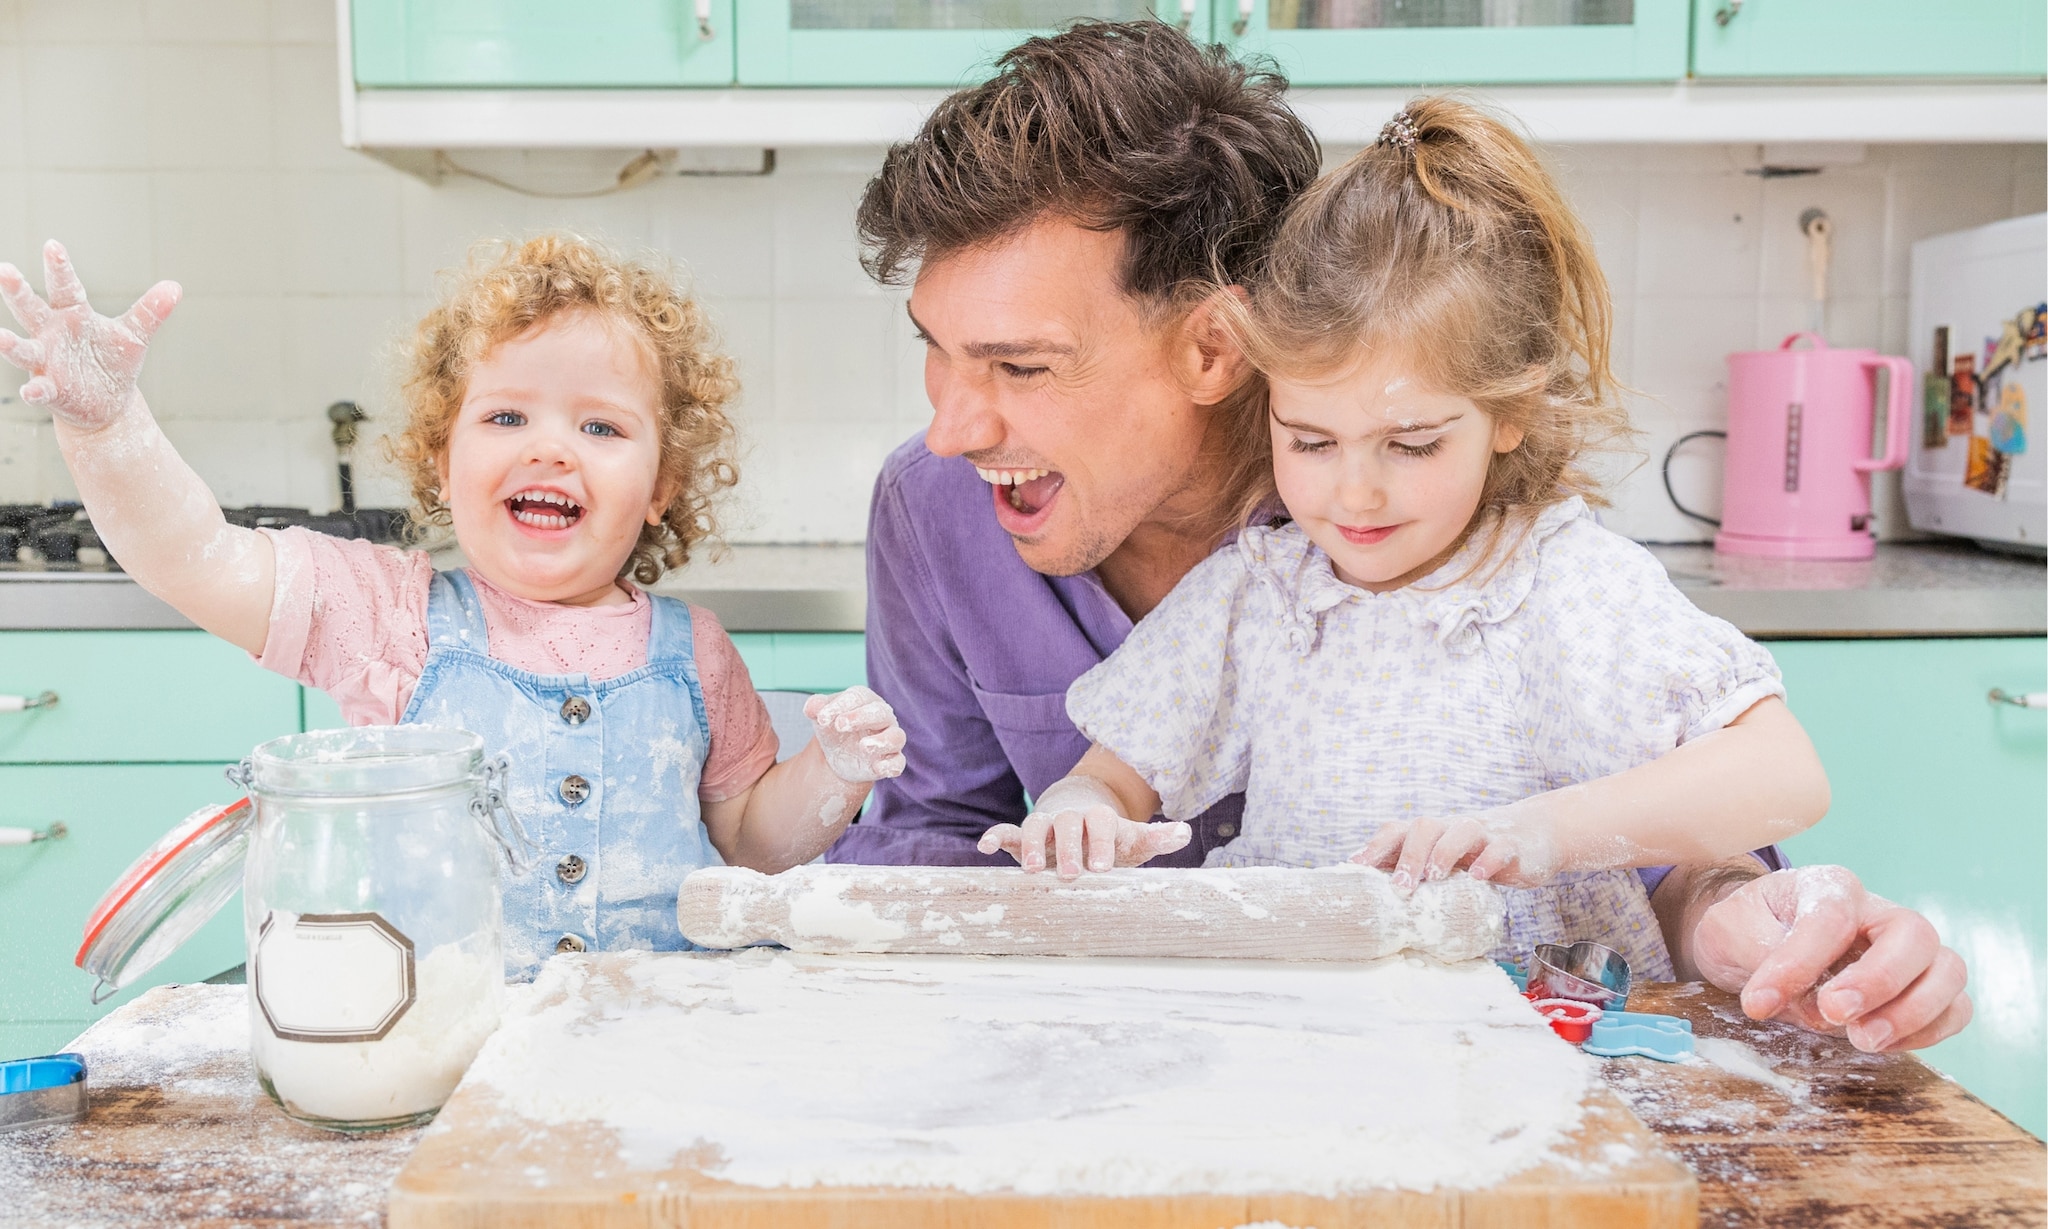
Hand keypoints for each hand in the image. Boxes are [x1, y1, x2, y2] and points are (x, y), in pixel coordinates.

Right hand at [0, 241, 179, 431]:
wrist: (108, 402)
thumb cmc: (113, 360)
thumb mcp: (134, 335)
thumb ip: (150, 312)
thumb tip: (175, 287)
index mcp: (73, 314)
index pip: (65, 287)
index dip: (59, 268)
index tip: (53, 245)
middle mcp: (52, 334)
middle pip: (30, 309)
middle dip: (17, 291)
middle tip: (5, 270)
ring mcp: (47, 361)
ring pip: (24, 349)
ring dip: (10, 344)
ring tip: (1, 337)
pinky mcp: (50, 389)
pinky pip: (39, 389)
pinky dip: (34, 390)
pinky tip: (31, 391)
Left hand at [805, 686, 905, 782]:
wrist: (840, 755)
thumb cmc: (834, 728)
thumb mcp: (822, 717)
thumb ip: (816, 707)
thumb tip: (811, 707)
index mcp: (866, 701)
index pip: (857, 697)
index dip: (840, 706)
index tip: (821, 718)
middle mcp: (883, 717)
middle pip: (880, 713)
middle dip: (861, 717)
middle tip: (839, 725)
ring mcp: (889, 739)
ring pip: (896, 737)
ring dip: (882, 741)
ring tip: (863, 746)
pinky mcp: (891, 761)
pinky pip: (898, 762)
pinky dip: (891, 766)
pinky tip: (878, 768)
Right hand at [976, 777, 1189, 878]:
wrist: (1080, 822)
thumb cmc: (1110, 839)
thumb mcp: (1133, 839)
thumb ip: (1156, 837)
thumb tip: (1184, 833)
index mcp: (1098, 818)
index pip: (1101, 823)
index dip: (1102, 842)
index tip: (1103, 868)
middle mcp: (1070, 819)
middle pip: (1068, 824)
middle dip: (1070, 848)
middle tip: (1072, 875)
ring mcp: (1045, 826)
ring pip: (1036, 826)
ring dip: (1034, 844)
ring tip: (1035, 871)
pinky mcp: (1023, 837)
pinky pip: (1007, 832)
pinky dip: (995, 836)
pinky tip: (985, 846)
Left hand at [1350, 814, 1560, 887]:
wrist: (1536, 833)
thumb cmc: (1479, 852)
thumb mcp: (1448, 859)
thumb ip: (1419, 870)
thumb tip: (1376, 892)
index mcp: (1433, 832)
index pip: (1398, 830)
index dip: (1376, 847)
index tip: (1356, 868)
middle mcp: (1453, 827)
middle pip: (1425, 827)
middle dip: (1408, 855)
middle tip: (1400, 887)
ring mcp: (1484, 833)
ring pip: (1461, 830)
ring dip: (1444, 853)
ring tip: (1435, 878)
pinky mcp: (1512, 845)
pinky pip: (1500, 848)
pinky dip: (1488, 860)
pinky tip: (1478, 877)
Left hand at [1692, 866, 1971, 1051]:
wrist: (1754, 941)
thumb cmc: (1746, 931)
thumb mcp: (1730, 933)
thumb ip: (1765, 959)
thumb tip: (1815, 1006)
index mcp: (1830, 887)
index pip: (1829, 919)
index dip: (1797, 964)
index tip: (1758, 1003)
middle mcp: (1878, 912)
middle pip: (1913, 934)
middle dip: (1878, 981)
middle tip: (1834, 1014)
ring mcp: (1908, 950)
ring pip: (1948, 970)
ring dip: (1912, 1013)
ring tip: (1861, 1039)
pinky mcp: (1921, 986)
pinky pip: (1955, 1008)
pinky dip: (1929, 1031)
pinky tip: (1882, 1044)